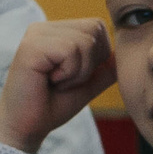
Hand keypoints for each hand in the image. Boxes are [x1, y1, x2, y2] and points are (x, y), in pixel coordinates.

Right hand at [0, 19, 115, 153]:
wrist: (26, 127)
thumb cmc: (53, 106)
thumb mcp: (88, 84)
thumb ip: (106, 67)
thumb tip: (126, 52)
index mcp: (55, 31)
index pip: (97, 26)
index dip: (96, 56)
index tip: (71, 76)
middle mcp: (44, 28)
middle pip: (95, 28)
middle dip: (89, 63)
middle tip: (64, 80)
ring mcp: (36, 34)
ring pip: (85, 40)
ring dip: (79, 71)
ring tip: (56, 81)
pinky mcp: (31, 46)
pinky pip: (71, 50)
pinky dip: (69, 73)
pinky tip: (49, 81)